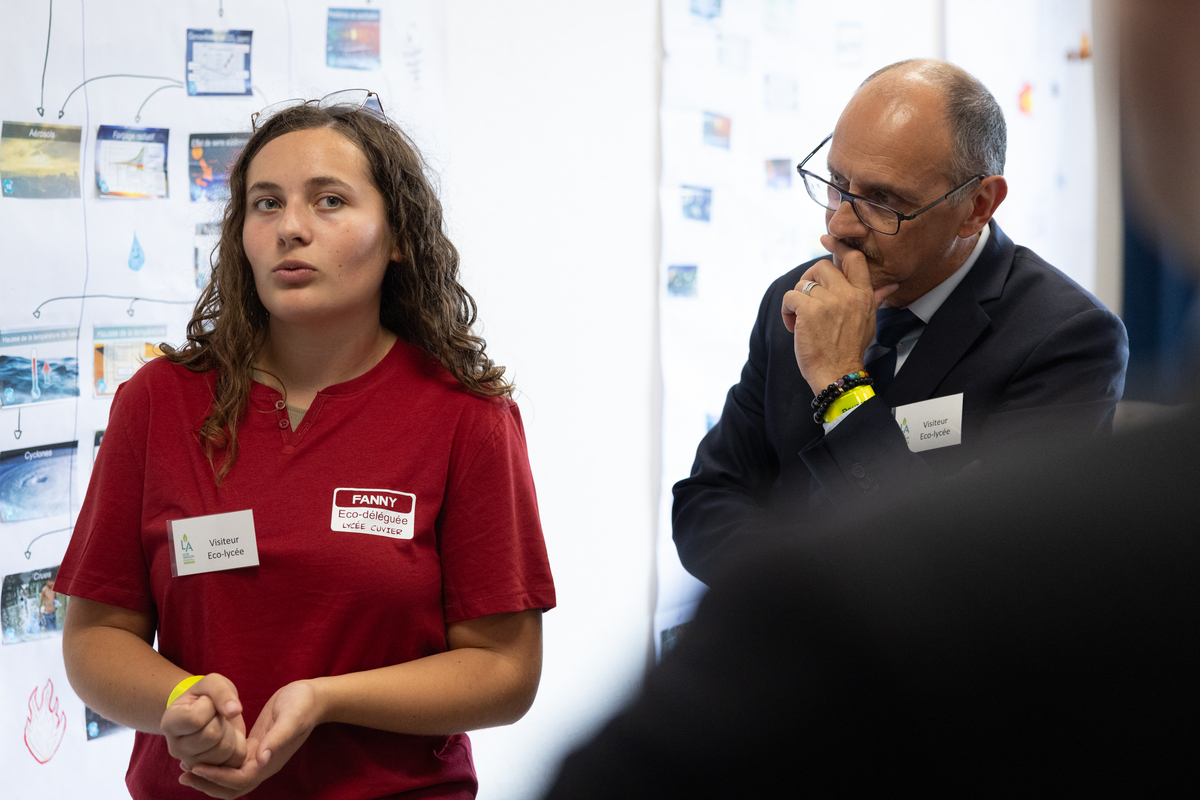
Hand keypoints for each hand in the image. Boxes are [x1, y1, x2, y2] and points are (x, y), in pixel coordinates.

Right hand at [161, 673, 246, 770]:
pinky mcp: (209, 772)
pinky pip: (235, 760)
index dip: (209, 706)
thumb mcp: (212, 683)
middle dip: (221, 719)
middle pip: (212, 736)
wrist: (207, 712)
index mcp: (169, 723)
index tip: (205, 702)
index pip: (195, 719)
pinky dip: (238, 745)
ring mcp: (191, 763)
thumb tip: (235, 711)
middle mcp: (175, 748)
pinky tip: (227, 737)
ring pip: (225, 750)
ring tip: (220, 725)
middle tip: (215, 715)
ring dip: (231, 732)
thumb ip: (222, 692)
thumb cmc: (205, 695)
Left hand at [181, 680, 322, 798]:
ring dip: (208, 779)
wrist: (313, 697)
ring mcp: (259, 758)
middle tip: (183, 775)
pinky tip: (201, 755)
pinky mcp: (254, 748)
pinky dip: (215, 767)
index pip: (240, 780)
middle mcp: (264, 764)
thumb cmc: (302, 703)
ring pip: (230, 780)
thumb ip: (278, 737)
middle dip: (207, 785)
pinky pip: (232, 766)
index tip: (196, 767)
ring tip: (186, 770)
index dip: (217, 777)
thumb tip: (263, 759)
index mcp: (271, 760)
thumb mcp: (292, 715)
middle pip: (232, 788)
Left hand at [781, 235, 898, 393]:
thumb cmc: (850, 349)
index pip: (853, 258)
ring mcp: (828, 302)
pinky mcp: (809, 311)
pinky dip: (787, 311)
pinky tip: (793, 325)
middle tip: (807, 300)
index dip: (837, 246)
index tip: (826, 240)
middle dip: (809, 280)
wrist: (838, 374)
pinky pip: (790, 297)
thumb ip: (876, 298)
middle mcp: (847, 294)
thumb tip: (890, 286)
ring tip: (801, 320)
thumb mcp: (869, 321)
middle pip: (821, 266)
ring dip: (797, 301)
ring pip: (803, 284)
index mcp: (863, 294)